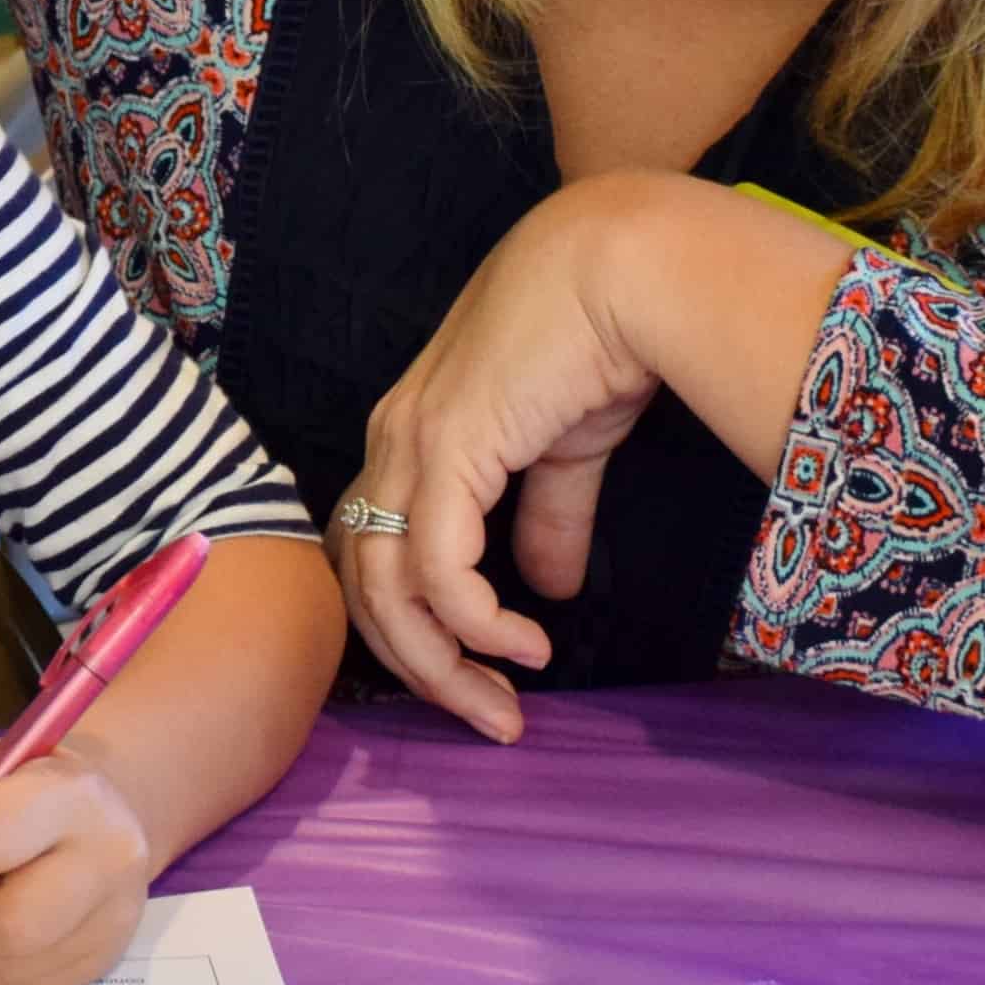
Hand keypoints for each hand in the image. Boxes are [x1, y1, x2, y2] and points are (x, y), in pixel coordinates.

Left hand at [335, 180, 674, 742]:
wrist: (623, 266)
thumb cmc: (597, 338)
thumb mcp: (565, 447)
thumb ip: (548, 517)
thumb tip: (549, 590)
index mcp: (411, 439)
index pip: (370, 551)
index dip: (410, 624)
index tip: (477, 677)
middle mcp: (392, 443)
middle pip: (361, 584)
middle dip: (419, 667)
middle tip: (489, 718)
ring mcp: (410, 443)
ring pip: (384, 586)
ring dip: (441, 662)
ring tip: (504, 703)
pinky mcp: (448, 447)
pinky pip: (433, 562)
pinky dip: (471, 618)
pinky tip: (522, 643)